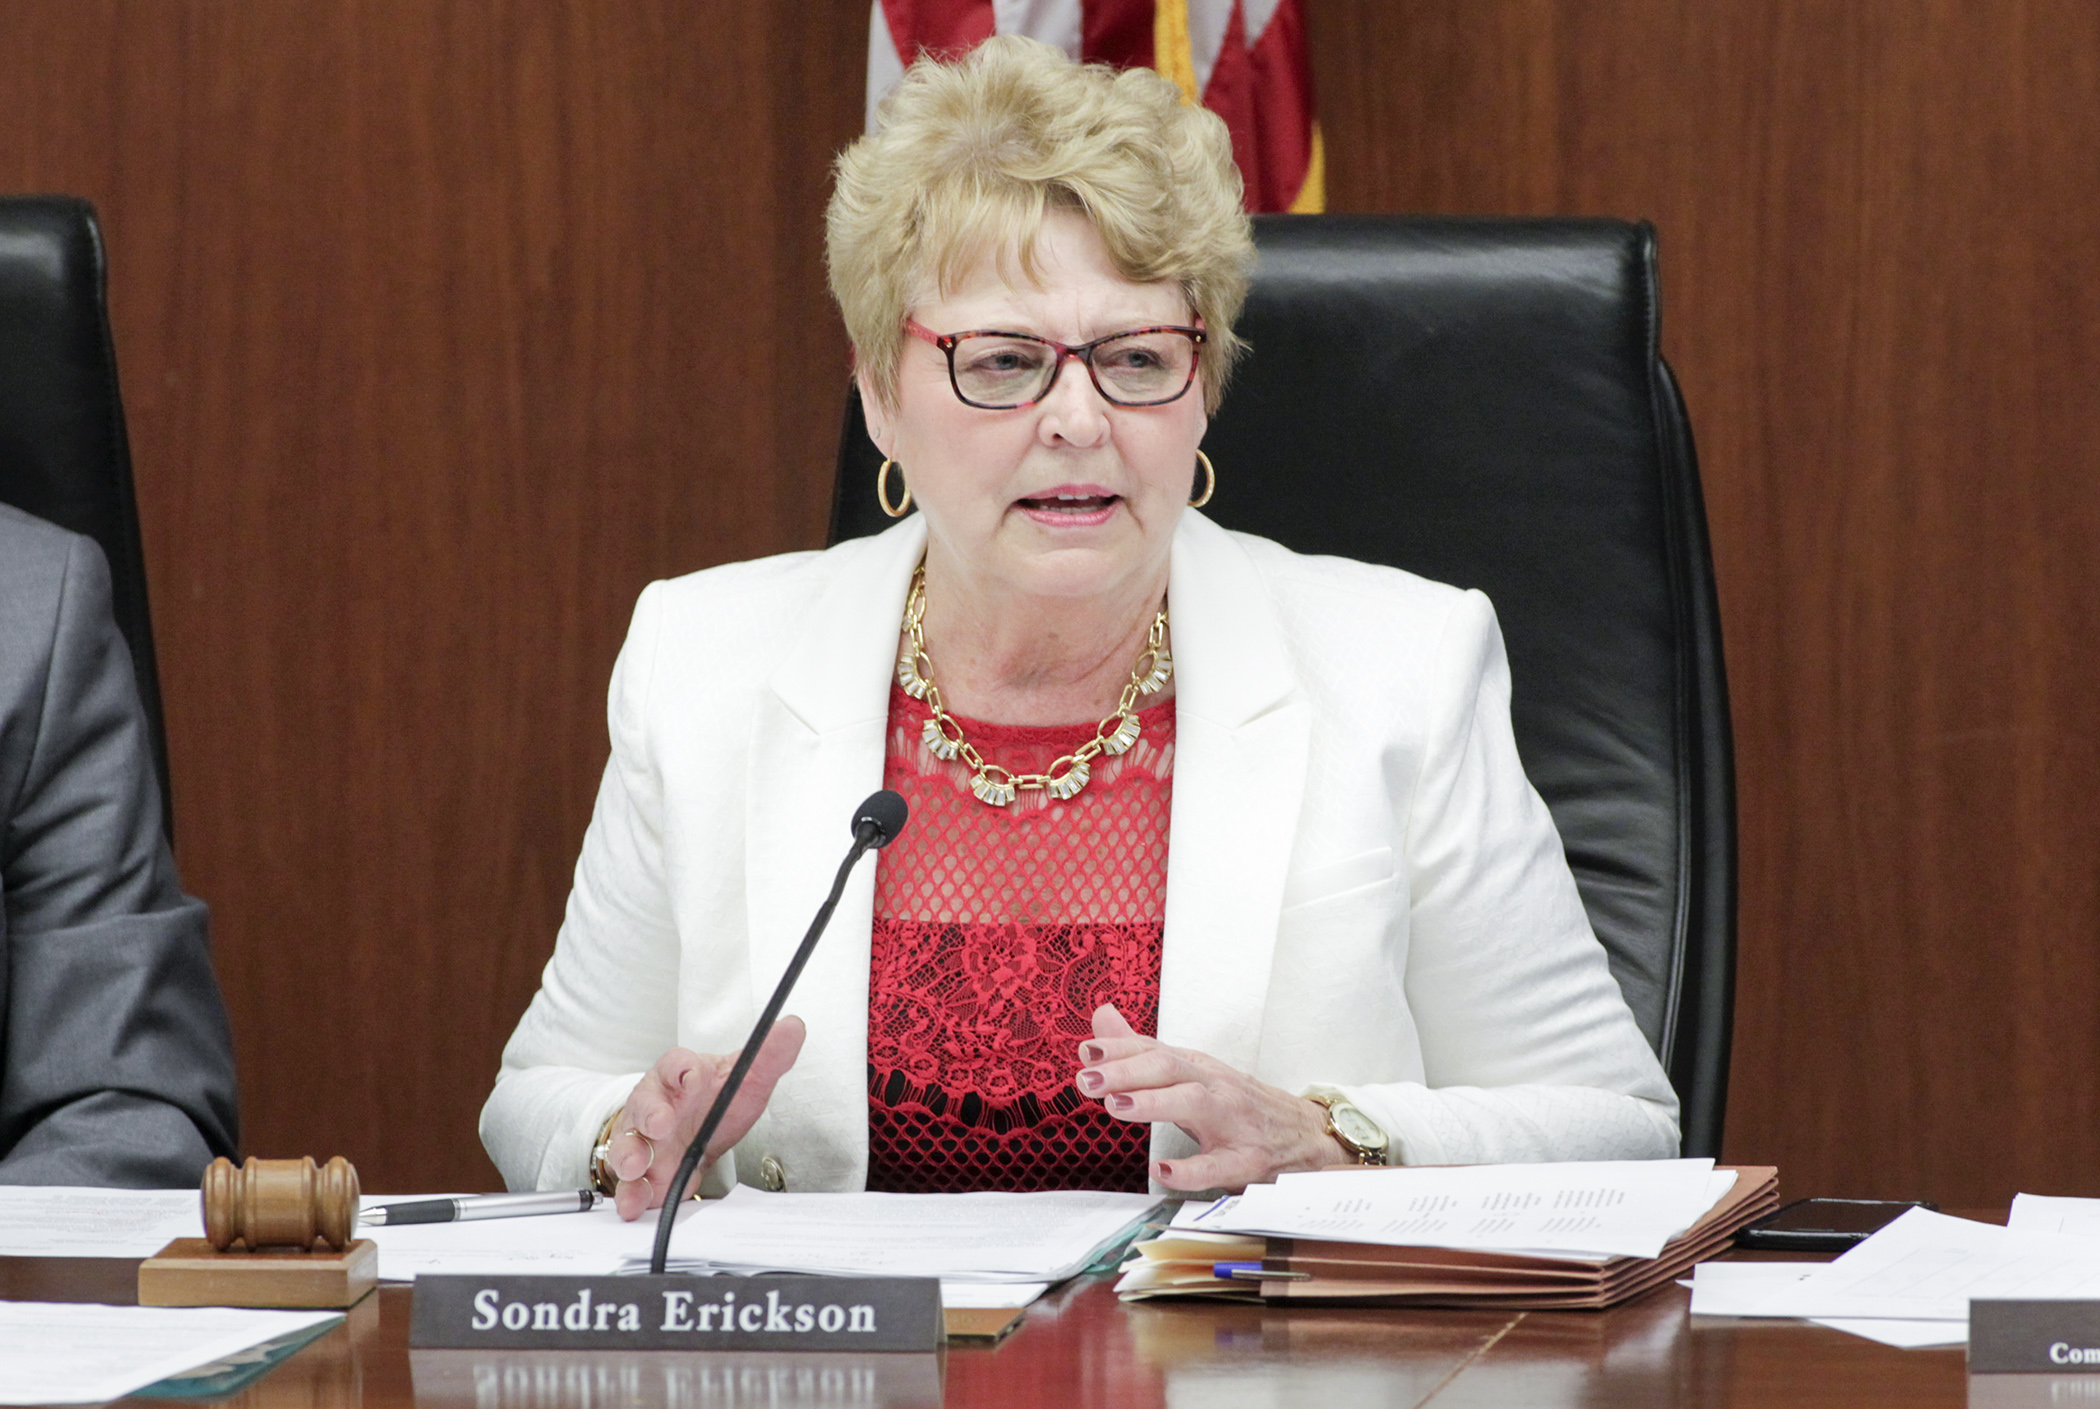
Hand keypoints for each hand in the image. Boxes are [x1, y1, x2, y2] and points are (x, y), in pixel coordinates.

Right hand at [603, 1018, 805, 1219]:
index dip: (682, 1068)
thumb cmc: (713, 1098)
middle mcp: (655, 1103)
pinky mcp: (640, 1171)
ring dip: (630, 1156)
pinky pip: (629, 1183)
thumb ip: (768, 1056)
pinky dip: (631, 1194)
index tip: (690, 1073)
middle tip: (660, 1124)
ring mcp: (643, 1138)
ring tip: (637, 1168)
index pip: (676, 1063)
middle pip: (645, 1103)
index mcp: (680, 1074)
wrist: (694, 1130)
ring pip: (629, 1144)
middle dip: (650, 1114)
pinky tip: (634, 1204)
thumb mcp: (745, 1078)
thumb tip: (793, 1028)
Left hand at [1075, 1005, 1344, 1191]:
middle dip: (1127, 1071)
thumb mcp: (1193, 1073)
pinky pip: (1218, 1167)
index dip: (1119, 1050)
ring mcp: (1234, 1124)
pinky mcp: (1249, 1162)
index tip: (1085, 1051)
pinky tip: (1162, 1171)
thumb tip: (1101, 1017)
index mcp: (1199, 1068)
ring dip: (1153, 1103)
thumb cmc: (1241, 1105)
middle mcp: (1216, 1088)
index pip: (1154, 1050)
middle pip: (1171, 1068)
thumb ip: (1143, 1050)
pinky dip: (1189, 1170)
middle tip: (1088, 1080)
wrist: (1309, 1137)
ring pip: (1195, 1105)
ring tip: (1115, 1107)